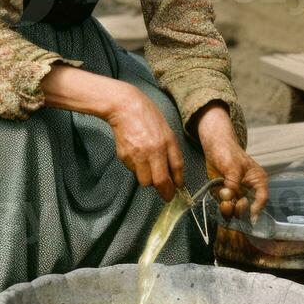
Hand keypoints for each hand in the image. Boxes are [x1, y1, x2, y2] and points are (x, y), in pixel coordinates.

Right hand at [104, 84, 184, 201]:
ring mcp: (138, 155)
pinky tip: (135, 153)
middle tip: (166, 196)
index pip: (177, 168)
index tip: (178, 189)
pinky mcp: (125, 157)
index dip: (178, 182)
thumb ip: (171, 150)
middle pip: (161, 181)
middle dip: (165, 192)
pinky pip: (133, 171)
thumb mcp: (166, 130)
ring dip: (147, 179)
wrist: (125, 107)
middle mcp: (154, 150)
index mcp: (168, 142)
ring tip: (146, 167)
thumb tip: (173, 172)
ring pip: (145, 181)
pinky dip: (135, 168)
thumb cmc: (147, 116)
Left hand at [195, 103, 267, 221]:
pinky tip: (218, 192)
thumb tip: (229, 198)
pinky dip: (220, 202)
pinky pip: (224, 203)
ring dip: (228, 207)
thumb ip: (232, 184)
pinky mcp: (226, 193)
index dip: (257, 208)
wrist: (214, 145)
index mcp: (257, 180)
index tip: (249, 215)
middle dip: (239, 208)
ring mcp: (237, 192)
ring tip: (223, 198)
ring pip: (235, 208)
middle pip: (248, 207)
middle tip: (231, 204)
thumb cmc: (228, 151)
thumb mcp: (232, 167)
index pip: (262, 198)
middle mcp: (249, 189)